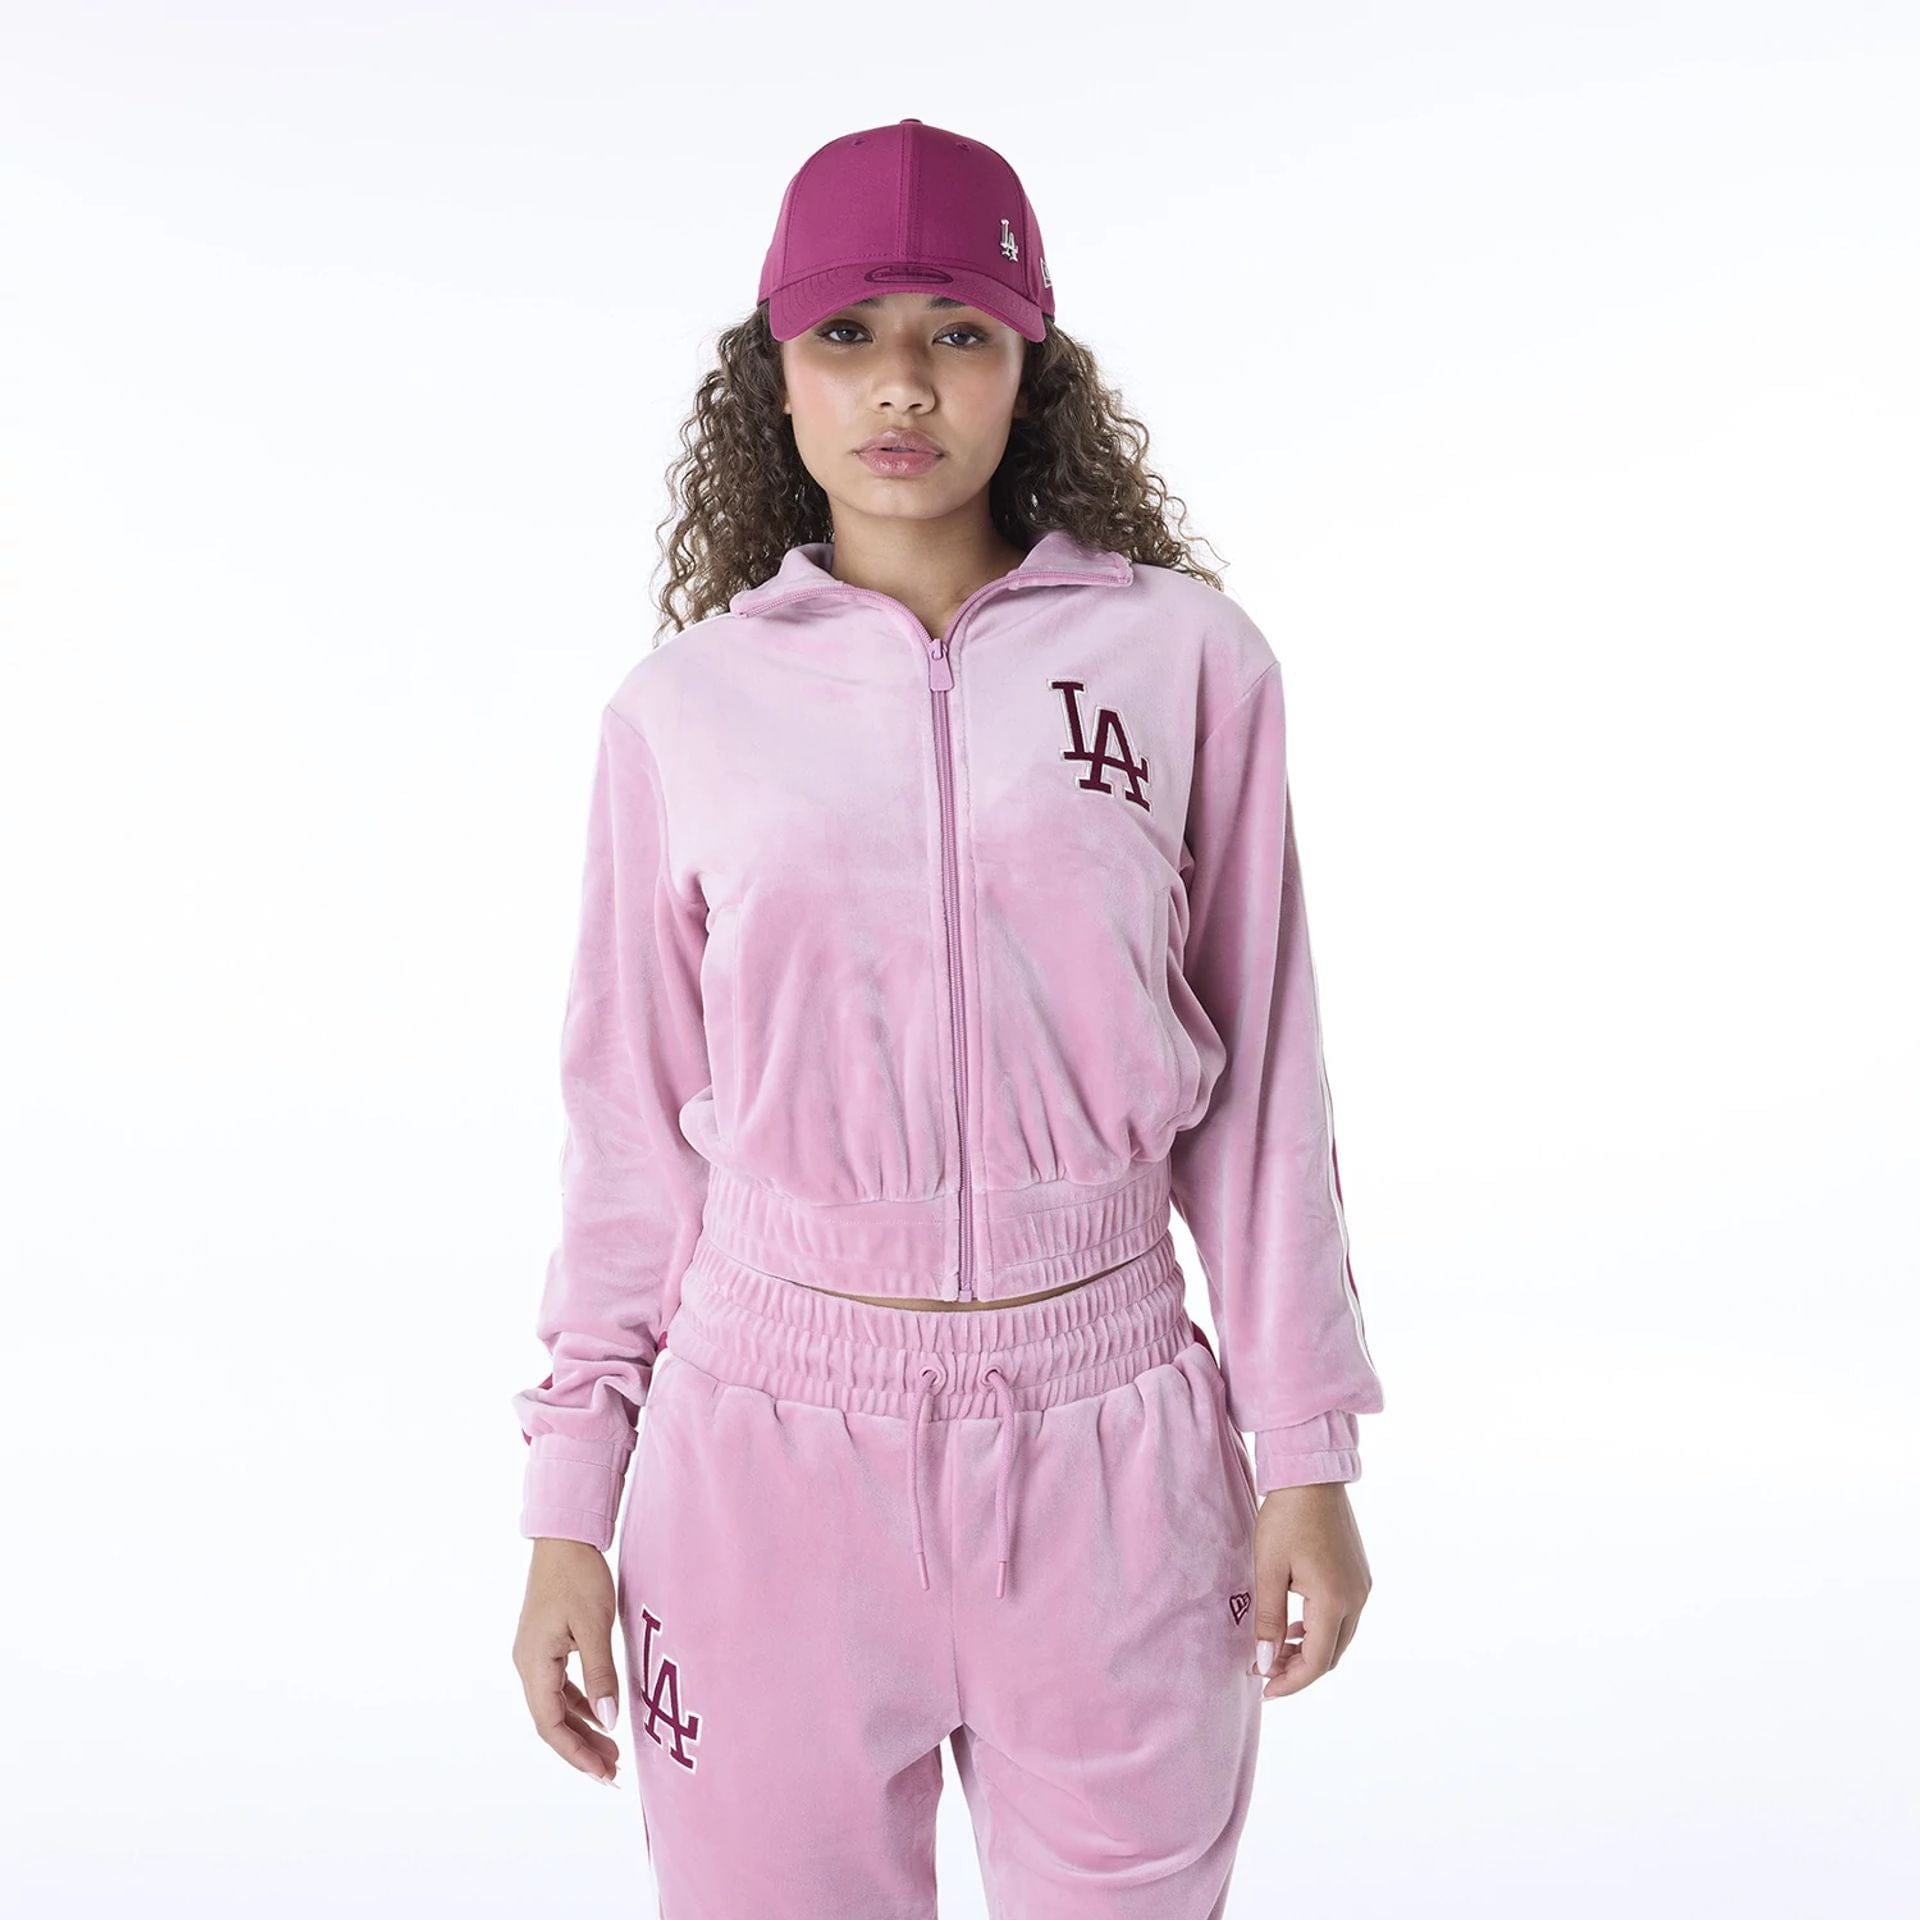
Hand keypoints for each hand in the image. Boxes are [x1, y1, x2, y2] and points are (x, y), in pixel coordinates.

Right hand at [513, 1537, 623, 1783]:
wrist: (565, 1536)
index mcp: (534, 1664)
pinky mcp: (546, 1644)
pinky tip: (600, 1716)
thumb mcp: (595, 1626)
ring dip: (582, 1729)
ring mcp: (535, 1655)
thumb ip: (601, 1675)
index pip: (550, 1725)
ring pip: (556, 1705)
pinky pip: (561, 1686)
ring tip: (612, 1752)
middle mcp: (528, 1664)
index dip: (576, 1753)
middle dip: (581, 1749)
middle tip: (613, 1772)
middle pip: (552, 1721)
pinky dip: (580, 1705)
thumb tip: (609, 1723)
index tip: (603, 1775)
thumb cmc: (579, 1576)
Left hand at [1246, 1482, 1371, 1698]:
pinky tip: (1296, 1622)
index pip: (1317, 1661)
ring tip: (1276, 1649)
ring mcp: (1361, 1585)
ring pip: (1340, 1636)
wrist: (1311, 1476)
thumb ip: (1268, 1620)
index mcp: (1335, 1600)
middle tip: (1266, 1671)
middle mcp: (1357, 1597)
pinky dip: (1321, 1628)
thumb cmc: (1285, 1517)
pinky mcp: (1359, 1573)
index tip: (1264, 1689)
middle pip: (1332, 1654)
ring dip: (1311, 1649)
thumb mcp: (1268, 1569)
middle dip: (1300, 1669)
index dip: (1291, 1681)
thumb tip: (1265, 1662)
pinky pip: (1344, 1615)